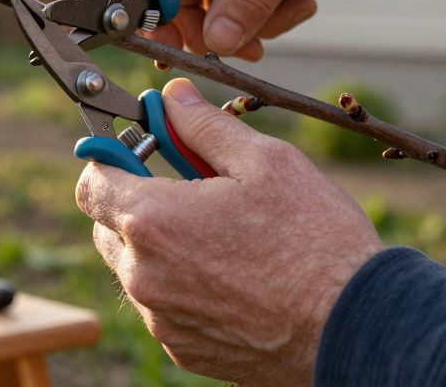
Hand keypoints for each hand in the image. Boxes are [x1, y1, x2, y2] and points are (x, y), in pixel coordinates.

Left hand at [75, 78, 383, 384]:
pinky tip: (233, 276)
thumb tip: (172, 97)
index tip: (137, 150)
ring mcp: (161, 318)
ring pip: (137, 269)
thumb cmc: (314, 239)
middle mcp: (144, 275)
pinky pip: (164, 306)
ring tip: (223, 236)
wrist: (354, 327)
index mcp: (153, 220)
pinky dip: (183, 286)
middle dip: (137, 202)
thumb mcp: (265, 161)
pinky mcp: (183, 349)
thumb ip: (205, 126)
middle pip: (108, 227)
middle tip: (191, 189)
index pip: (91, 183)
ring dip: (161, 247)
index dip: (110, 159)